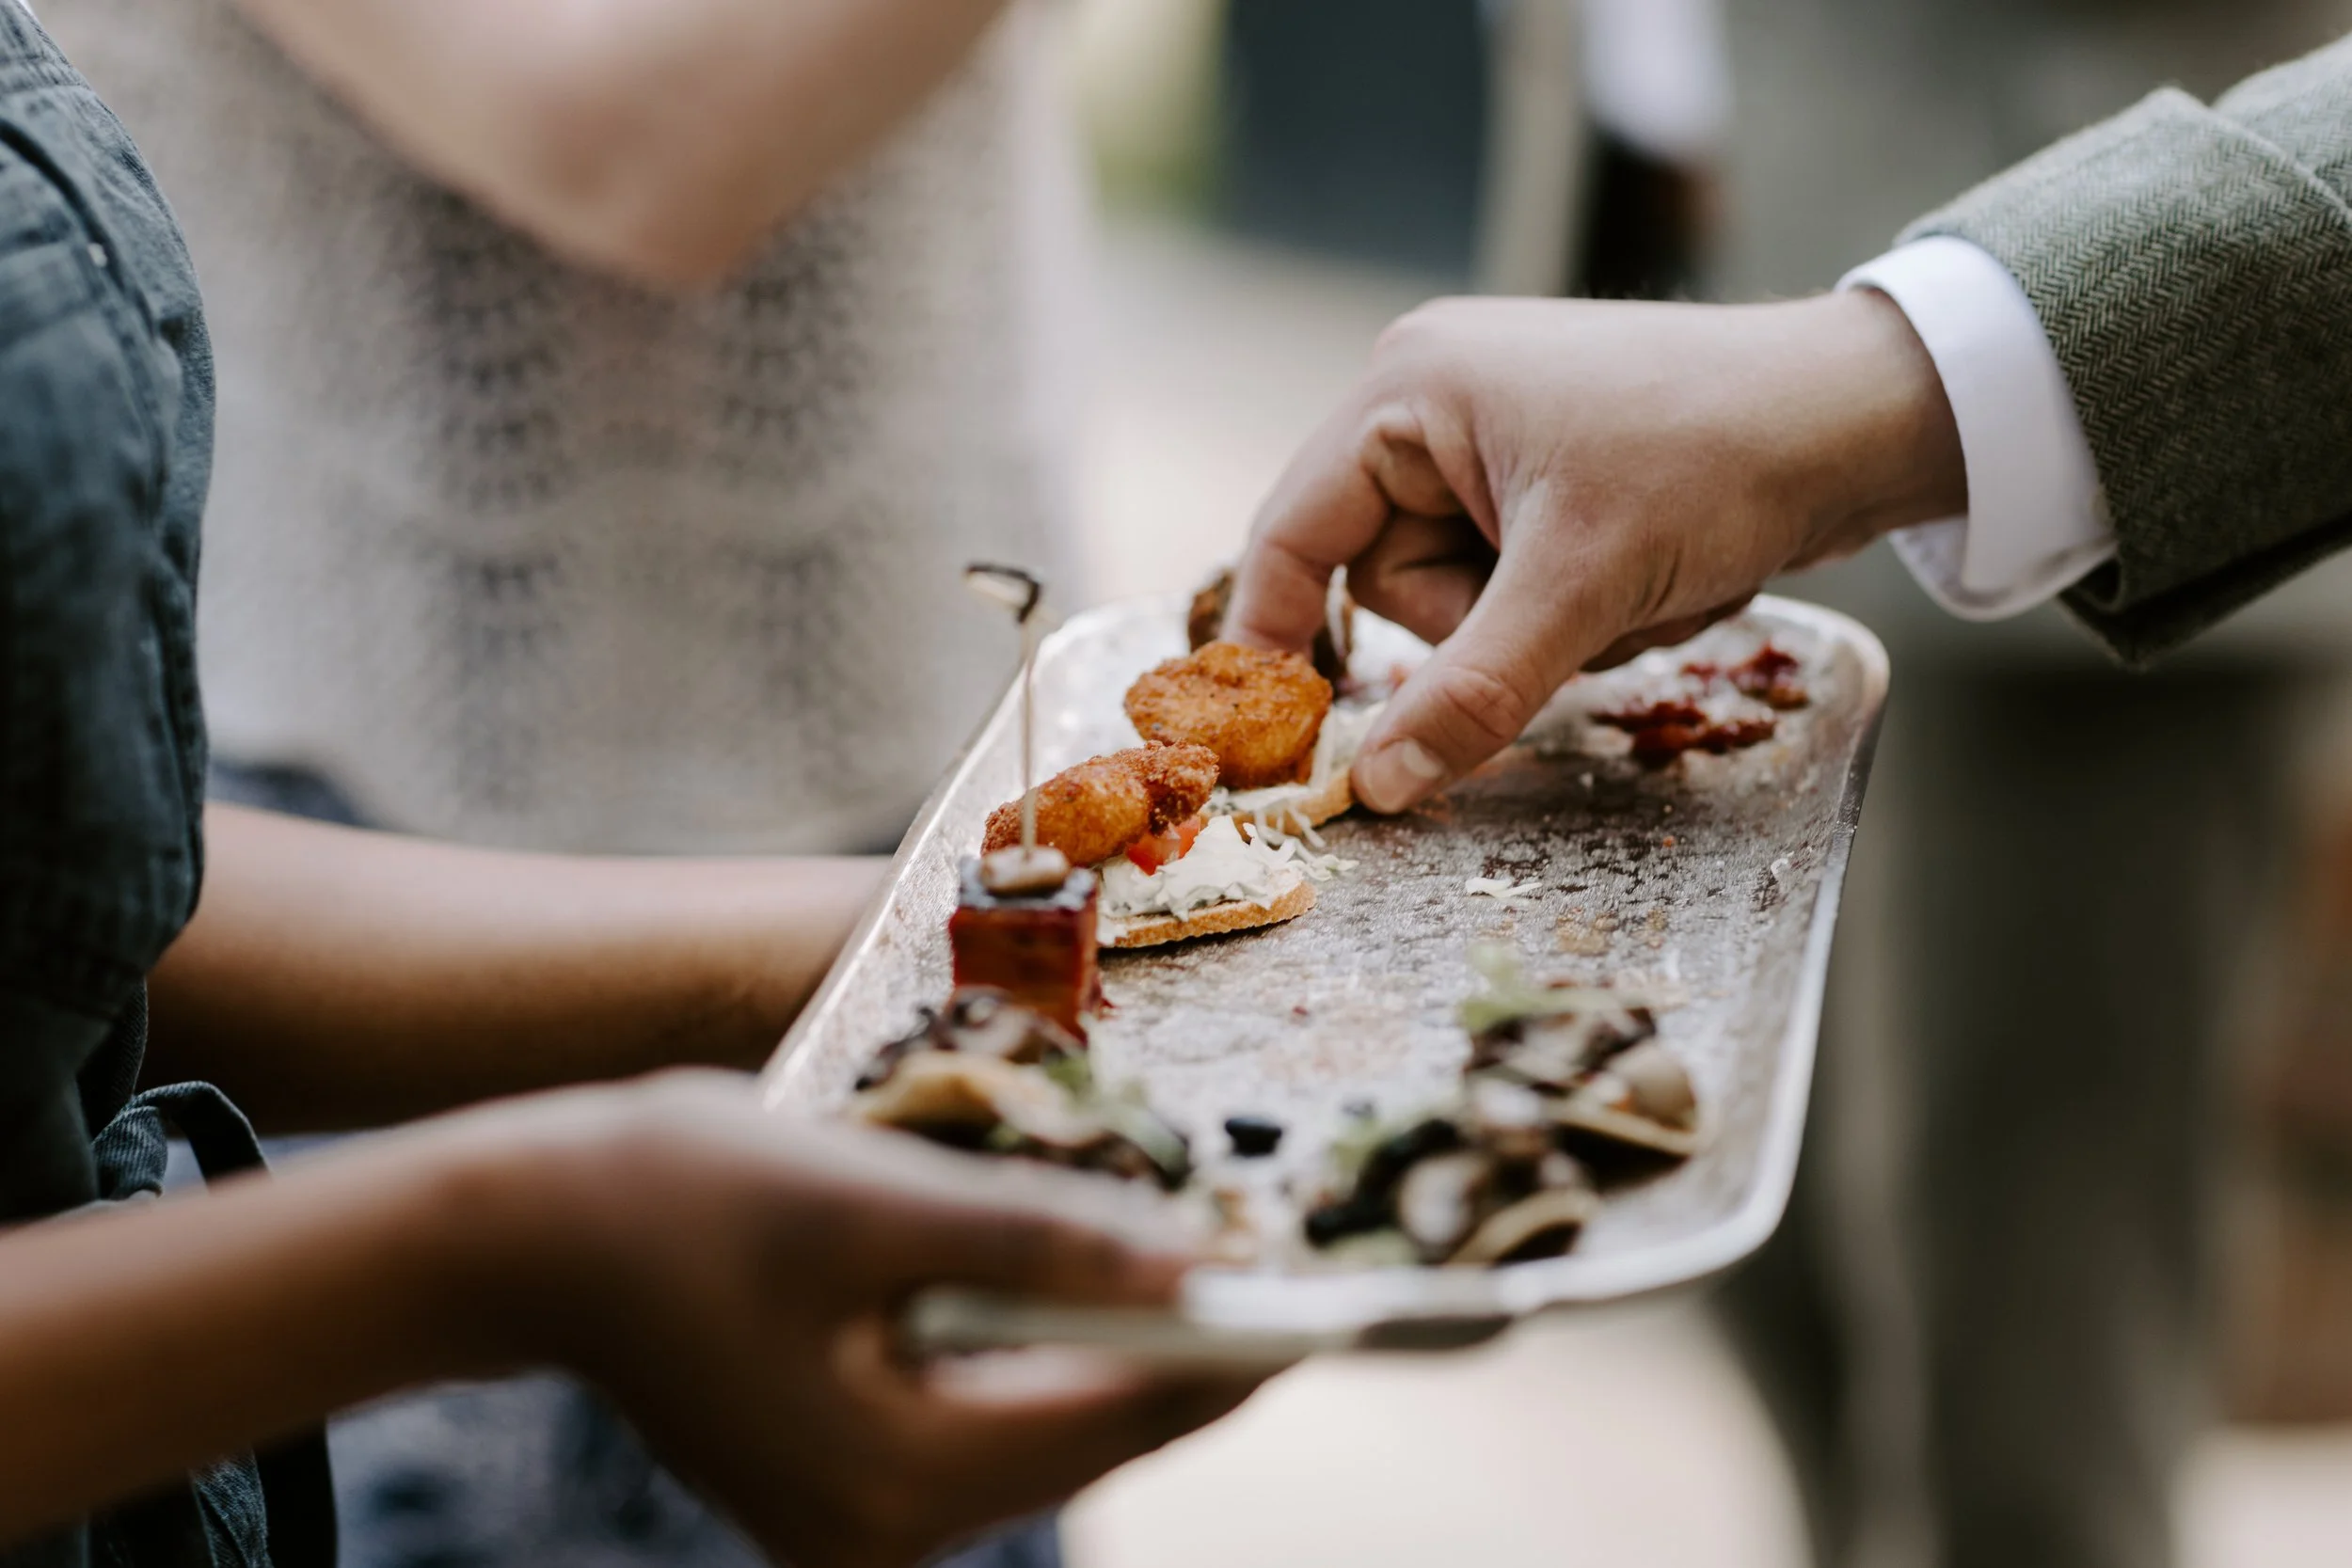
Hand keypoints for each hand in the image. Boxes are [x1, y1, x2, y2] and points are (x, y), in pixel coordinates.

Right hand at [449, 1072, 1248, 1567]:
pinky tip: (1091, 1298)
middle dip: (1184, 1357)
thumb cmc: (682, 1196)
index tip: (1331, 1308)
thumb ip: (1038, 1238)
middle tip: (1286, 1280)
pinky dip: (1045, 1363)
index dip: (1228, 1355)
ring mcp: (852, 1521)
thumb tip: (1196, 1265)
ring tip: (1211, 1278)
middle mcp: (877, 1531)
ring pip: (1040, 1436)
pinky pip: (980, 1427)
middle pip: (1087, 1439)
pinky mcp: (836, 1482)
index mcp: (890, 1476)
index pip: (1115, 1417)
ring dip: (1118, 1357)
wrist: (529, 1233)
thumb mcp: (874, 1202)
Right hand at [1226, 291, 1964, 811]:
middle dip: (1484, 625)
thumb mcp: (1581, 586)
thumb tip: (1374, 784)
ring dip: (1548, 627)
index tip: (1271, 730)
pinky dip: (1582, 609)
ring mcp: (1495, 442)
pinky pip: (1519, 587)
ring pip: (1463, 598)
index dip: (1272, 634)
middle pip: (1389, 580)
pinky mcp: (1550, 482)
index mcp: (1410, 391)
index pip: (1294, 531)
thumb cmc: (1718, 458)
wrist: (1865, 417)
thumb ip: (1468, 692)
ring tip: (1638, 586)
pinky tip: (1657, 576)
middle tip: (1572, 613)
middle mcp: (1436, 405)